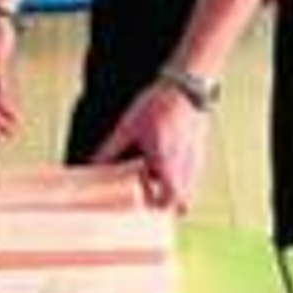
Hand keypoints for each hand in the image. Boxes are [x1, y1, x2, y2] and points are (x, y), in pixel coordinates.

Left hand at [93, 81, 208, 210]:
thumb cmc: (158, 104)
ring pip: (190, 190)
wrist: (186, 86)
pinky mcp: (199, 152)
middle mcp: (184, 167)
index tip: (144, 201)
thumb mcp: (128, 126)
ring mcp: (195, 161)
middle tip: (151, 192)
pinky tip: (166, 160)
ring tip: (157, 174)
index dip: (157, 205)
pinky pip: (192, 175)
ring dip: (174, 189)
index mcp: (166, 163)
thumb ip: (110, 149)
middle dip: (168, 203)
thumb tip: (93, 164)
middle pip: (184, 203)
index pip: (170, 200)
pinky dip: (181, 176)